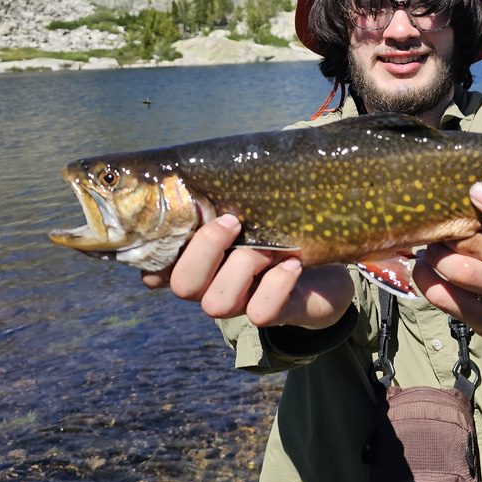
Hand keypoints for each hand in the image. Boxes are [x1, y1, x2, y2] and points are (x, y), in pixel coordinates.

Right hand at [140, 214, 354, 330]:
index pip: (155, 268)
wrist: (325, 271)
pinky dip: (277, 284)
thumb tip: (201, 167)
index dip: (159, 248)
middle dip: (206, 249)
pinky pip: (261, 312)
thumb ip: (222, 199)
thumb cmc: (276, 231)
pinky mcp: (272, 314)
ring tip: (270, 247)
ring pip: (217, 303)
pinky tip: (293, 264)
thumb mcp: (248, 212)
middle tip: (233, 221)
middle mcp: (210, 286)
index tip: (189, 209)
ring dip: (244, 266)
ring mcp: (239, 304)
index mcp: (196, 260)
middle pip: (183, 285)